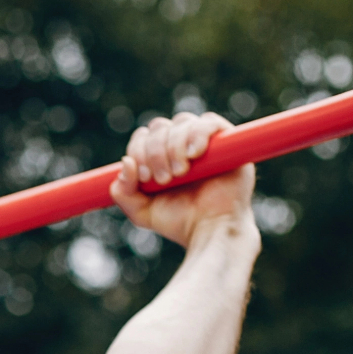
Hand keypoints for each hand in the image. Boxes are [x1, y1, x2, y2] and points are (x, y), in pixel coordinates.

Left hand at [110, 112, 255, 248]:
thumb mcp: (141, 211)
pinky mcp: (229, 141)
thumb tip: (126, 161)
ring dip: (175, 146)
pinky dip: (198, 134)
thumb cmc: (179, 222)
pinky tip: (195, 154)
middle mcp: (181, 144)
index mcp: (160, 156)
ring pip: (182, 122)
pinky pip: (210, 122)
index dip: (138, 150)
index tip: (144, 177)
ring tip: (181, 173)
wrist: (210, 231)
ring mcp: (204, 141)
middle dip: (156, 152)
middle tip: (164, 179)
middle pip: (160, 127)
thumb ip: (124, 191)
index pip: (143, 136)